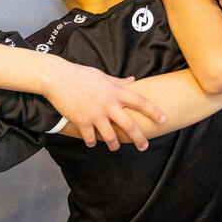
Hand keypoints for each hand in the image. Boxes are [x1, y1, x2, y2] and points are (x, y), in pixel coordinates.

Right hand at [46, 63, 165, 151]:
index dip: (154, 111)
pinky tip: (92, 142)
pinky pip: (91, 139)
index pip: (140, 102)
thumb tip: (132, 80)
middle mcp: (109, 105)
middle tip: (144, 146)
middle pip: (130, 125)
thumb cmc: (80, 74)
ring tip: (115, 147)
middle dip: (139, 139)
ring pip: (111, 137)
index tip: (163, 119)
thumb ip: (118, 81)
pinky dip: (92, 142)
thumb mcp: (102, 76)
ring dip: (114, 145)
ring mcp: (95, 115)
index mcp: (115, 91)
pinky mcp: (82, 122)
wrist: (57, 78)